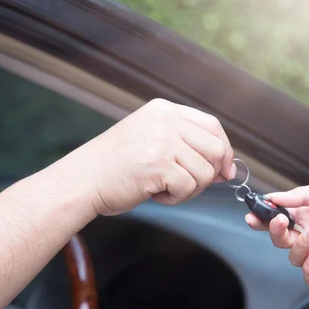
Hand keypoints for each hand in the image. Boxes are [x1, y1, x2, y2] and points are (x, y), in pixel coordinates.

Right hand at [62, 98, 235, 214]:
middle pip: (216, 148)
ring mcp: (161, 140)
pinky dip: (176, 198)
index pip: (212, 125)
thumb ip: (186, 146)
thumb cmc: (117, 167)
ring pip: (205, 172)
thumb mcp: (152, 140)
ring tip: (164, 188)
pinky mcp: (157, 164)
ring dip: (190, 189)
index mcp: (164, 110)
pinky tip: (155, 194)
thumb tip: (226, 168)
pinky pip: (188, 187)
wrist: (82, 181)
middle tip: (189, 185)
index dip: (225, 150)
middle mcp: (165, 120)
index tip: (225, 170)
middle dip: (210, 174)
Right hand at [245, 182, 308, 286]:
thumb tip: (272, 198)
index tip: (252, 216)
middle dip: (275, 232)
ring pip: (295, 258)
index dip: (262, 219)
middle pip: (282, 240)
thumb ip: (300, 197)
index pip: (279, 219)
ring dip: (297, 247)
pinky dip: (308, 269)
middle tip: (280, 222)